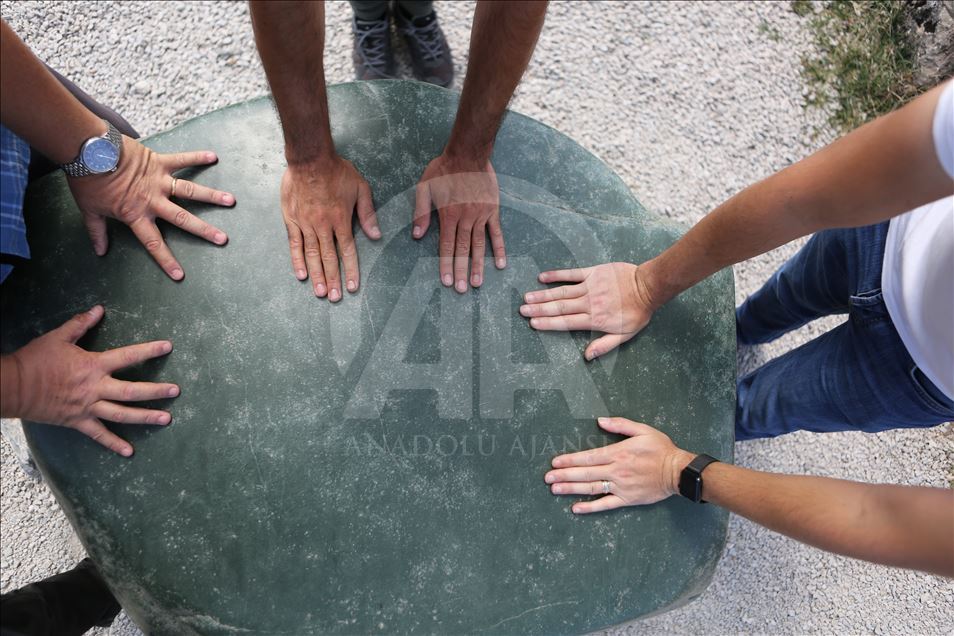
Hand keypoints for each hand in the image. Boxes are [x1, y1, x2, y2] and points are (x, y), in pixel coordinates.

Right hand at [3, 305, 178, 456]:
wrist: (13, 386)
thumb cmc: (35, 360)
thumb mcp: (58, 337)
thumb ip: (80, 324)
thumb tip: (98, 310)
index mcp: (93, 365)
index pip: (127, 356)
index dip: (148, 350)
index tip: (168, 347)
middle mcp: (95, 388)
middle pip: (132, 391)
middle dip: (156, 391)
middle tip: (176, 391)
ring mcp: (88, 407)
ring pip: (122, 414)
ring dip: (146, 417)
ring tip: (166, 419)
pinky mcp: (78, 422)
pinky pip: (99, 435)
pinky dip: (114, 444)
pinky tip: (129, 452)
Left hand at [67, 137, 235, 280]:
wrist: (88, 151)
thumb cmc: (87, 181)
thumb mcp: (89, 210)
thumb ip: (97, 231)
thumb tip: (100, 251)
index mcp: (136, 214)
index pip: (154, 243)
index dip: (166, 260)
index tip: (180, 275)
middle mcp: (153, 200)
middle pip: (182, 219)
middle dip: (203, 230)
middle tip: (223, 239)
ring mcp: (159, 180)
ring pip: (190, 190)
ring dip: (211, 196)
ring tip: (231, 200)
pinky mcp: (159, 161)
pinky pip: (181, 159)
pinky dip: (197, 156)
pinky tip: (214, 156)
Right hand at [280, 156, 379, 300]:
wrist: (310, 158)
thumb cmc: (337, 170)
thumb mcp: (360, 187)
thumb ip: (368, 213)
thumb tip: (376, 235)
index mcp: (341, 219)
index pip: (348, 251)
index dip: (351, 270)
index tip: (353, 287)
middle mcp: (323, 225)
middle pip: (329, 258)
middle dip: (333, 279)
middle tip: (335, 297)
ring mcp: (306, 224)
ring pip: (312, 255)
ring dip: (317, 275)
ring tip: (320, 292)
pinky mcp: (292, 220)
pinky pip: (295, 244)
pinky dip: (297, 260)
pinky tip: (301, 275)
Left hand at [413, 153, 504, 291]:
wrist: (469, 153)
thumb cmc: (444, 169)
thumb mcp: (425, 187)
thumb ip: (421, 211)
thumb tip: (416, 235)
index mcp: (448, 215)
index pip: (446, 245)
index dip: (446, 265)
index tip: (447, 281)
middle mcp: (465, 218)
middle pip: (463, 249)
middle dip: (462, 271)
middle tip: (462, 290)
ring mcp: (481, 215)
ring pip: (479, 245)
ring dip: (478, 265)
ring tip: (478, 283)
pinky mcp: (493, 210)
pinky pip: (497, 233)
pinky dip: (499, 249)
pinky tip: (500, 264)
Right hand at [520, 262, 657, 359]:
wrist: (648, 286)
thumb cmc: (638, 312)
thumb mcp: (625, 335)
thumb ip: (604, 345)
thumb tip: (587, 356)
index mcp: (594, 320)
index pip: (565, 322)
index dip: (548, 323)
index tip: (533, 323)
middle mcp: (588, 303)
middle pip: (559, 307)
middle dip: (539, 309)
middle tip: (522, 310)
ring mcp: (589, 287)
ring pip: (561, 292)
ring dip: (543, 295)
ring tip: (527, 297)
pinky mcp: (593, 273)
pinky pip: (571, 274)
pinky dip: (557, 275)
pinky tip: (542, 277)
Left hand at [544, 417, 694, 513]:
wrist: (678, 472)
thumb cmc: (661, 449)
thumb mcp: (643, 430)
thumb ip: (620, 425)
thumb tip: (600, 421)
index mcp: (618, 453)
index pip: (588, 457)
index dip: (570, 460)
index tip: (555, 463)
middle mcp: (616, 471)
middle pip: (585, 473)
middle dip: (564, 475)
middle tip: (547, 478)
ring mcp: (621, 486)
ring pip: (592, 488)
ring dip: (572, 489)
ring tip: (555, 490)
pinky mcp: (627, 499)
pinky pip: (606, 504)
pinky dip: (590, 507)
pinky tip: (576, 508)